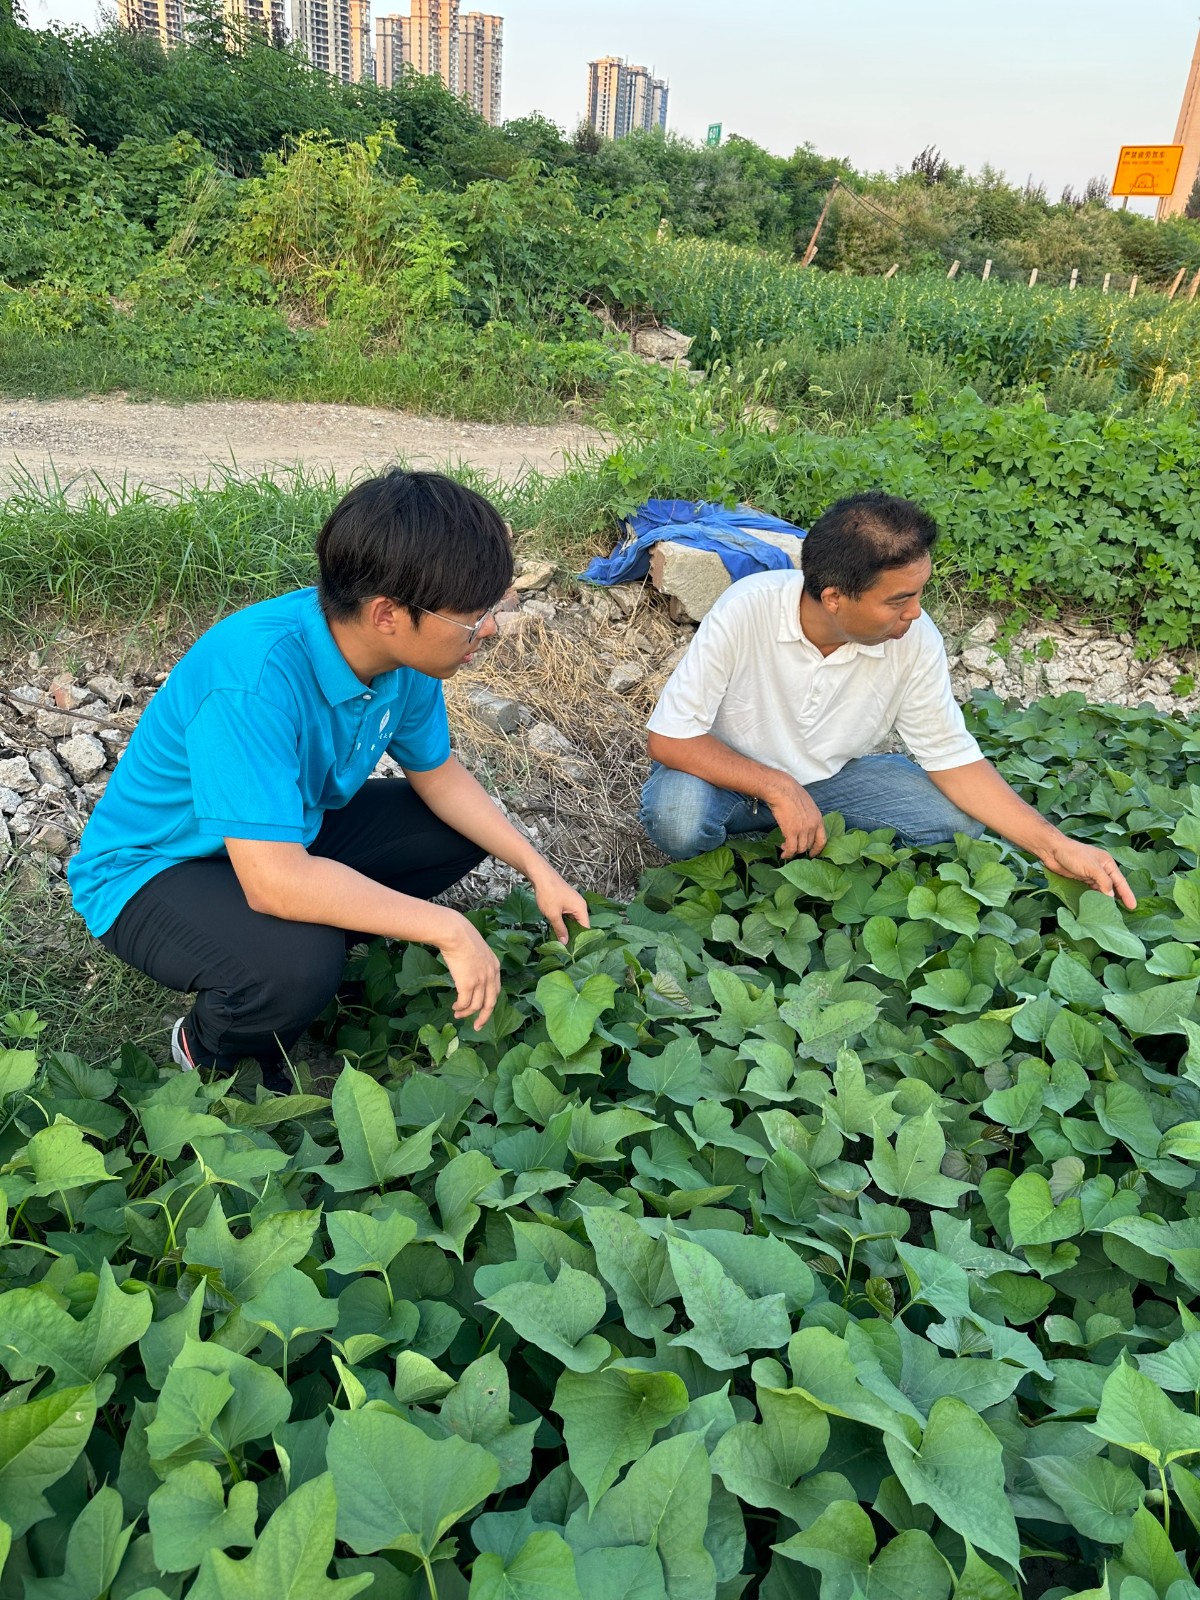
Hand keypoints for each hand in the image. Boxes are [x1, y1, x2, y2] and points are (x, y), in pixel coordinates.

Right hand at [437, 913, 501, 1029]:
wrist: (455, 933)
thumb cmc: (462, 937)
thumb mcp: (478, 949)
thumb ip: (478, 962)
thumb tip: (470, 970)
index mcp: (495, 967)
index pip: (496, 991)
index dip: (490, 1003)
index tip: (483, 1011)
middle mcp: (491, 976)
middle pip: (490, 1003)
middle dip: (484, 1017)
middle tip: (477, 1026)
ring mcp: (480, 981)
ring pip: (476, 1005)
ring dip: (466, 1013)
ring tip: (458, 1015)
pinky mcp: (468, 984)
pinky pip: (465, 1003)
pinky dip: (460, 1008)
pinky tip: (455, 1008)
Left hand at [529, 862, 590, 942]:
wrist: (541, 875)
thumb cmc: (548, 893)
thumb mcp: (553, 914)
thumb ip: (560, 929)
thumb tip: (565, 942)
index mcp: (581, 908)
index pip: (586, 928)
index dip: (580, 939)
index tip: (574, 950)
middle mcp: (580, 905)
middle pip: (580, 924)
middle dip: (573, 935)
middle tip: (566, 947)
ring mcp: (573, 902)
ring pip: (573, 920)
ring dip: (567, 928)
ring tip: (561, 940)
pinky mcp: (567, 901)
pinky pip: (568, 915)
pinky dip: (564, 921)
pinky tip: (557, 928)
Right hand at [766, 778, 826, 859]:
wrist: (781, 789)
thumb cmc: (790, 793)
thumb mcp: (806, 805)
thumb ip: (807, 817)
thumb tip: (802, 824)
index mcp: (818, 818)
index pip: (822, 839)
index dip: (817, 849)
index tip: (812, 854)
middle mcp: (813, 825)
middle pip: (809, 845)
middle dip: (800, 849)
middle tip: (791, 847)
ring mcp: (803, 829)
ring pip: (800, 848)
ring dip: (792, 851)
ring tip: (784, 848)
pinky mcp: (792, 831)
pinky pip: (791, 848)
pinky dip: (787, 853)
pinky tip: (783, 853)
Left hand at [1040, 836, 1136, 908]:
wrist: (1052, 851)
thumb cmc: (1073, 855)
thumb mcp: (1092, 867)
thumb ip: (1104, 882)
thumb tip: (1111, 896)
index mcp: (1107, 863)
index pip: (1120, 881)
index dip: (1127, 894)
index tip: (1133, 906)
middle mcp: (1101, 869)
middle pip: (1113, 886)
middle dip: (1119, 898)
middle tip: (1125, 912)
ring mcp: (1091, 874)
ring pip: (1102, 890)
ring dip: (1106, 899)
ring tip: (1111, 912)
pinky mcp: (1081, 879)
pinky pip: (1091, 891)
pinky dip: (1095, 898)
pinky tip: (1096, 905)